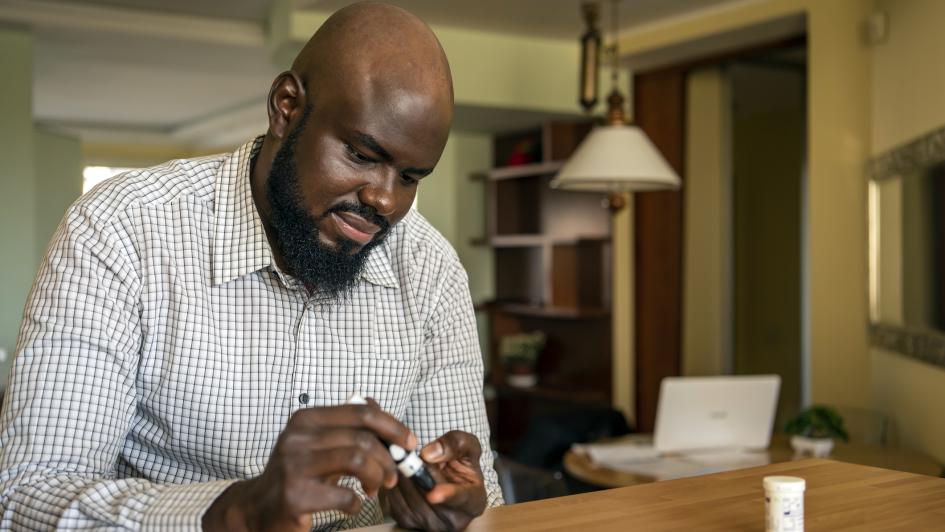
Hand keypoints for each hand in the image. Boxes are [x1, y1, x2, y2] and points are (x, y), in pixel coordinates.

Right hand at [202, 402, 416, 531]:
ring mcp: (294, 466)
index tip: (409, 443)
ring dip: (376, 477)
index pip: (362, 412)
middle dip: (388, 459)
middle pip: (363, 438)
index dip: (393, 426)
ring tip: (375, 488)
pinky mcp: (295, 496)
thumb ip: (348, 428)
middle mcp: (298, 438)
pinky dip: (357, 503)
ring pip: (357, 460)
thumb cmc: (297, 474)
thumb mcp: (318, 444)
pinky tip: (352, 505)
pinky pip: (345, 496)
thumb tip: (384, 414)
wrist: (258, 508)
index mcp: (307, 419)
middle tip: (393, 476)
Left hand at [385, 430, 486, 531]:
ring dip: (403, 477)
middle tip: (409, 455)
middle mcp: (455, 520)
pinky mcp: (410, 523)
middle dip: (417, 472)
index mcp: (474, 501)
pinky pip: (395, 502)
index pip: (461, 499)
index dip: (447, 495)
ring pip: (409, 498)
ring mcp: (432, 524)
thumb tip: (428, 454)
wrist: (447, 477)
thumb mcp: (467, 446)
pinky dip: (395, 485)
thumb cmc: (461, 462)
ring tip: (406, 462)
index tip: (433, 494)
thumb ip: (454, 444)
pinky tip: (400, 475)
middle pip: (428, 496)